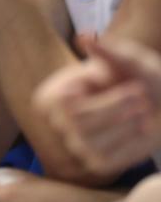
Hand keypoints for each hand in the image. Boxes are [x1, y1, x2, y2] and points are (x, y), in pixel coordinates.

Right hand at [35, 38, 160, 176]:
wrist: (156, 98)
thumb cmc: (135, 75)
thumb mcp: (127, 60)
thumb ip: (108, 50)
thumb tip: (85, 37)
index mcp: (51, 96)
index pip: (66, 106)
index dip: (102, 99)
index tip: (132, 86)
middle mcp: (57, 123)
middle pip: (79, 124)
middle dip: (116, 110)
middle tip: (142, 96)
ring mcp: (75, 146)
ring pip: (93, 144)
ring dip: (125, 127)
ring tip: (144, 111)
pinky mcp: (97, 164)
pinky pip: (111, 160)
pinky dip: (132, 145)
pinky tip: (144, 128)